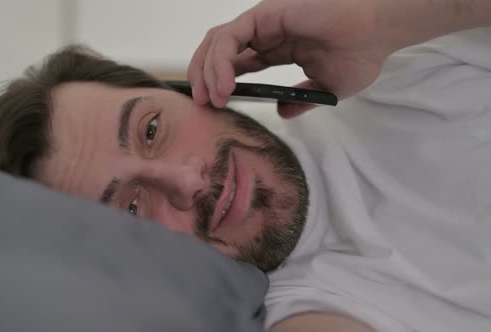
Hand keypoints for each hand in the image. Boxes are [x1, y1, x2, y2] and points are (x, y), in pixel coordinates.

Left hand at [188, 0, 397, 116]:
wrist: (379, 34)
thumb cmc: (360, 54)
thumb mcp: (326, 88)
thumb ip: (301, 99)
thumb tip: (282, 111)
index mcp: (275, 48)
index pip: (235, 64)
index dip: (219, 83)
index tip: (214, 106)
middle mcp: (265, 34)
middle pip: (218, 51)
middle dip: (204, 77)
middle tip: (204, 104)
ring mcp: (264, 22)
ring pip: (218, 42)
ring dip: (208, 71)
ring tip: (214, 98)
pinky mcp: (266, 14)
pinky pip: (230, 36)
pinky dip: (221, 61)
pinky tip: (226, 85)